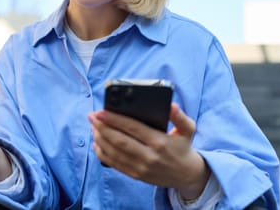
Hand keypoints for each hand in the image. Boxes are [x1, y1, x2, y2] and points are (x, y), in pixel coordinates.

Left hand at [88, 103, 209, 199]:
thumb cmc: (183, 147)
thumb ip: (179, 116)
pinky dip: (102, 153)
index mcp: (160, 142)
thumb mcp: (188, 129)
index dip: (114, 119)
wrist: (186, 175)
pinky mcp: (135, 175)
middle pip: (119, 140)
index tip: (101, 111)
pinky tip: (96, 142)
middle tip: (92, 116)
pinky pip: (114, 164)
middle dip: (102, 127)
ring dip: (100, 138)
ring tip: (93, 126)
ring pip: (114, 152)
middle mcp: (149, 156)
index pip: (132, 128)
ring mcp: (141, 167)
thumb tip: (171, 105)